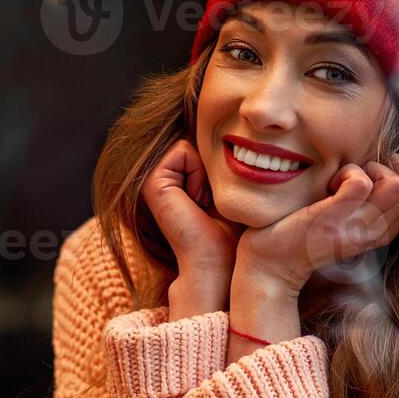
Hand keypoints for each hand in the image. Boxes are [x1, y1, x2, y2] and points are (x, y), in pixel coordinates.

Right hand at [142, 139, 242, 315]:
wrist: (218, 262)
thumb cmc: (232, 231)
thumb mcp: (232, 189)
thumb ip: (226, 162)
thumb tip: (246, 135)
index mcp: (177, 178)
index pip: (205, 143)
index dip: (221, 164)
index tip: (218, 199)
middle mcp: (162, 177)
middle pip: (197, 141)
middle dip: (213, 166)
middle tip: (212, 201)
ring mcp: (153, 178)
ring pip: (190, 144)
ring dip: (207, 171)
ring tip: (204, 201)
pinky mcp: (152, 182)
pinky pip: (183, 151)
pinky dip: (198, 172)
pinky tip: (197, 201)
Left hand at [235, 156, 398, 298]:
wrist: (271, 265)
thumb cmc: (306, 234)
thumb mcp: (346, 222)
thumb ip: (367, 203)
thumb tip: (383, 167)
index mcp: (382, 231)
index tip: (377, 169)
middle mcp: (375, 232)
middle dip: (390, 166)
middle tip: (360, 173)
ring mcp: (356, 227)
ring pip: (396, 183)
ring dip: (369, 168)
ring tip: (345, 178)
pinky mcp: (333, 220)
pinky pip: (360, 182)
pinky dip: (346, 172)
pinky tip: (329, 184)